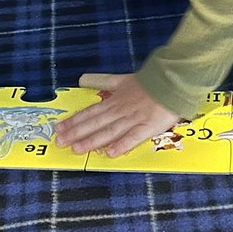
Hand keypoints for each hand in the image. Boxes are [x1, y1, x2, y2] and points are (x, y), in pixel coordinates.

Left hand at [54, 73, 178, 157]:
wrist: (172, 81)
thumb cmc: (149, 83)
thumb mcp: (123, 79)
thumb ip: (104, 82)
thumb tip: (83, 79)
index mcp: (115, 100)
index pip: (90, 112)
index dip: (74, 121)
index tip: (60, 129)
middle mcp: (121, 110)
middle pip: (95, 123)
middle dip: (76, 133)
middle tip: (60, 142)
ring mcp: (134, 119)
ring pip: (110, 131)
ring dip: (93, 140)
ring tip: (77, 148)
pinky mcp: (148, 126)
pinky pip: (134, 137)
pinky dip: (122, 144)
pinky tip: (110, 152)